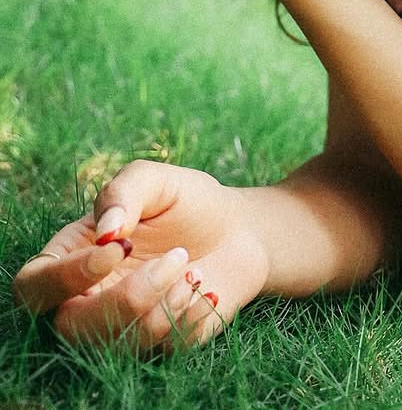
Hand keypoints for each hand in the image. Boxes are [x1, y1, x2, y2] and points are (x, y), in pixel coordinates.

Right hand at [11, 161, 269, 351]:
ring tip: (191, 267)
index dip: (65, 277)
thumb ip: (122, 193)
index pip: (34, 286)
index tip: (118, 249)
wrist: (240, 229)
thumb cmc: (186, 202)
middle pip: (70, 328)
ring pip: (117, 344)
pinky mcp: (159, 346)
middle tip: (177, 257)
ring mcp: (121, 329)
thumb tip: (105, 234)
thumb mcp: (155, 180)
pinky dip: (191, 315)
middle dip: (127, 298)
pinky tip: (207, 288)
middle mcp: (86, 301)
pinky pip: (163, 349)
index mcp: (71, 258)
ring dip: (165, 302)